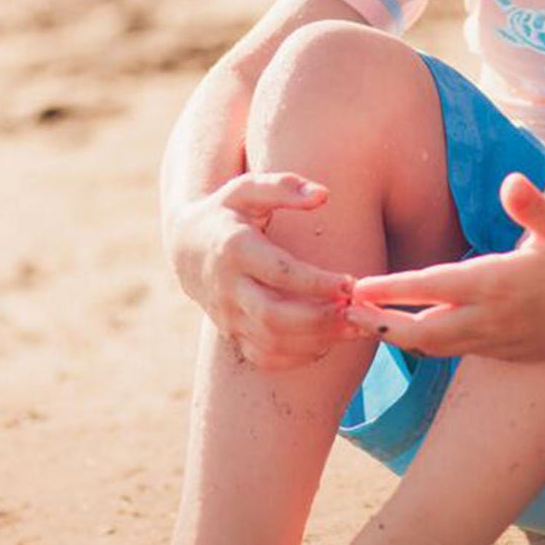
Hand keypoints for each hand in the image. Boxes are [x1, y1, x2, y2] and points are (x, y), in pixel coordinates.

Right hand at [170, 172, 356, 371]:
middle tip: (356, 312)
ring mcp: (228, 315)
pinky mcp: (232, 334)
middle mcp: (227, 287)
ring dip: (316, 341)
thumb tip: (323, 195)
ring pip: (271, 342)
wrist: (187, 247)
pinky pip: (264, 357)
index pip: (279, 273)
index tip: (351, 283)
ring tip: (352, 328)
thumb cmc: (228, 211)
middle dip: (320, 319)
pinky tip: (326, 342)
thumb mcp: (248, 188)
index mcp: (234, 248)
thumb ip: (285, 187)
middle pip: (273, 317)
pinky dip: (297, 357)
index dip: (317, 282)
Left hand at [344, 173, 544, 360]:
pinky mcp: (509, 353)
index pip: (431, 288)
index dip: (391, 291)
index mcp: (498, 284)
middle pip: (422, 331)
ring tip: (366, 326)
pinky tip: (413, 335)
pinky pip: (458, 353)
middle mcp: (493, 319)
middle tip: (342, 315)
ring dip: (400, 338)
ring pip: (437, 347)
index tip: (356, 288)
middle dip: (381, 325)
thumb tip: (512, 183)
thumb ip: (535, 206)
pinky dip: (429, 346)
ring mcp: (500, 342)